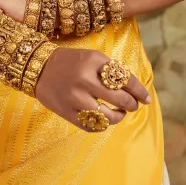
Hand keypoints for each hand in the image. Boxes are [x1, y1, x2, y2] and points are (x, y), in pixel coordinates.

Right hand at [36, 48, 151, 131]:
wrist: (38, 68)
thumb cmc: (70, 62)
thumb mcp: (92, 57)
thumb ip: (111, 70)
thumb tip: (134, 89)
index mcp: (94, 62)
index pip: (125, 79)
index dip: (140, 91)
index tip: (147, 99)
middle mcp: (85, 79)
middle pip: (120, 99)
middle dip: (131, 105)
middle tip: (132, 106)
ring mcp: (75, 98)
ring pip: (108, 117)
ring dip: (119, 117)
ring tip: (119, 114)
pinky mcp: (66, 112)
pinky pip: (92, 126)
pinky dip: (102, 125)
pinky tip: (103, 119)